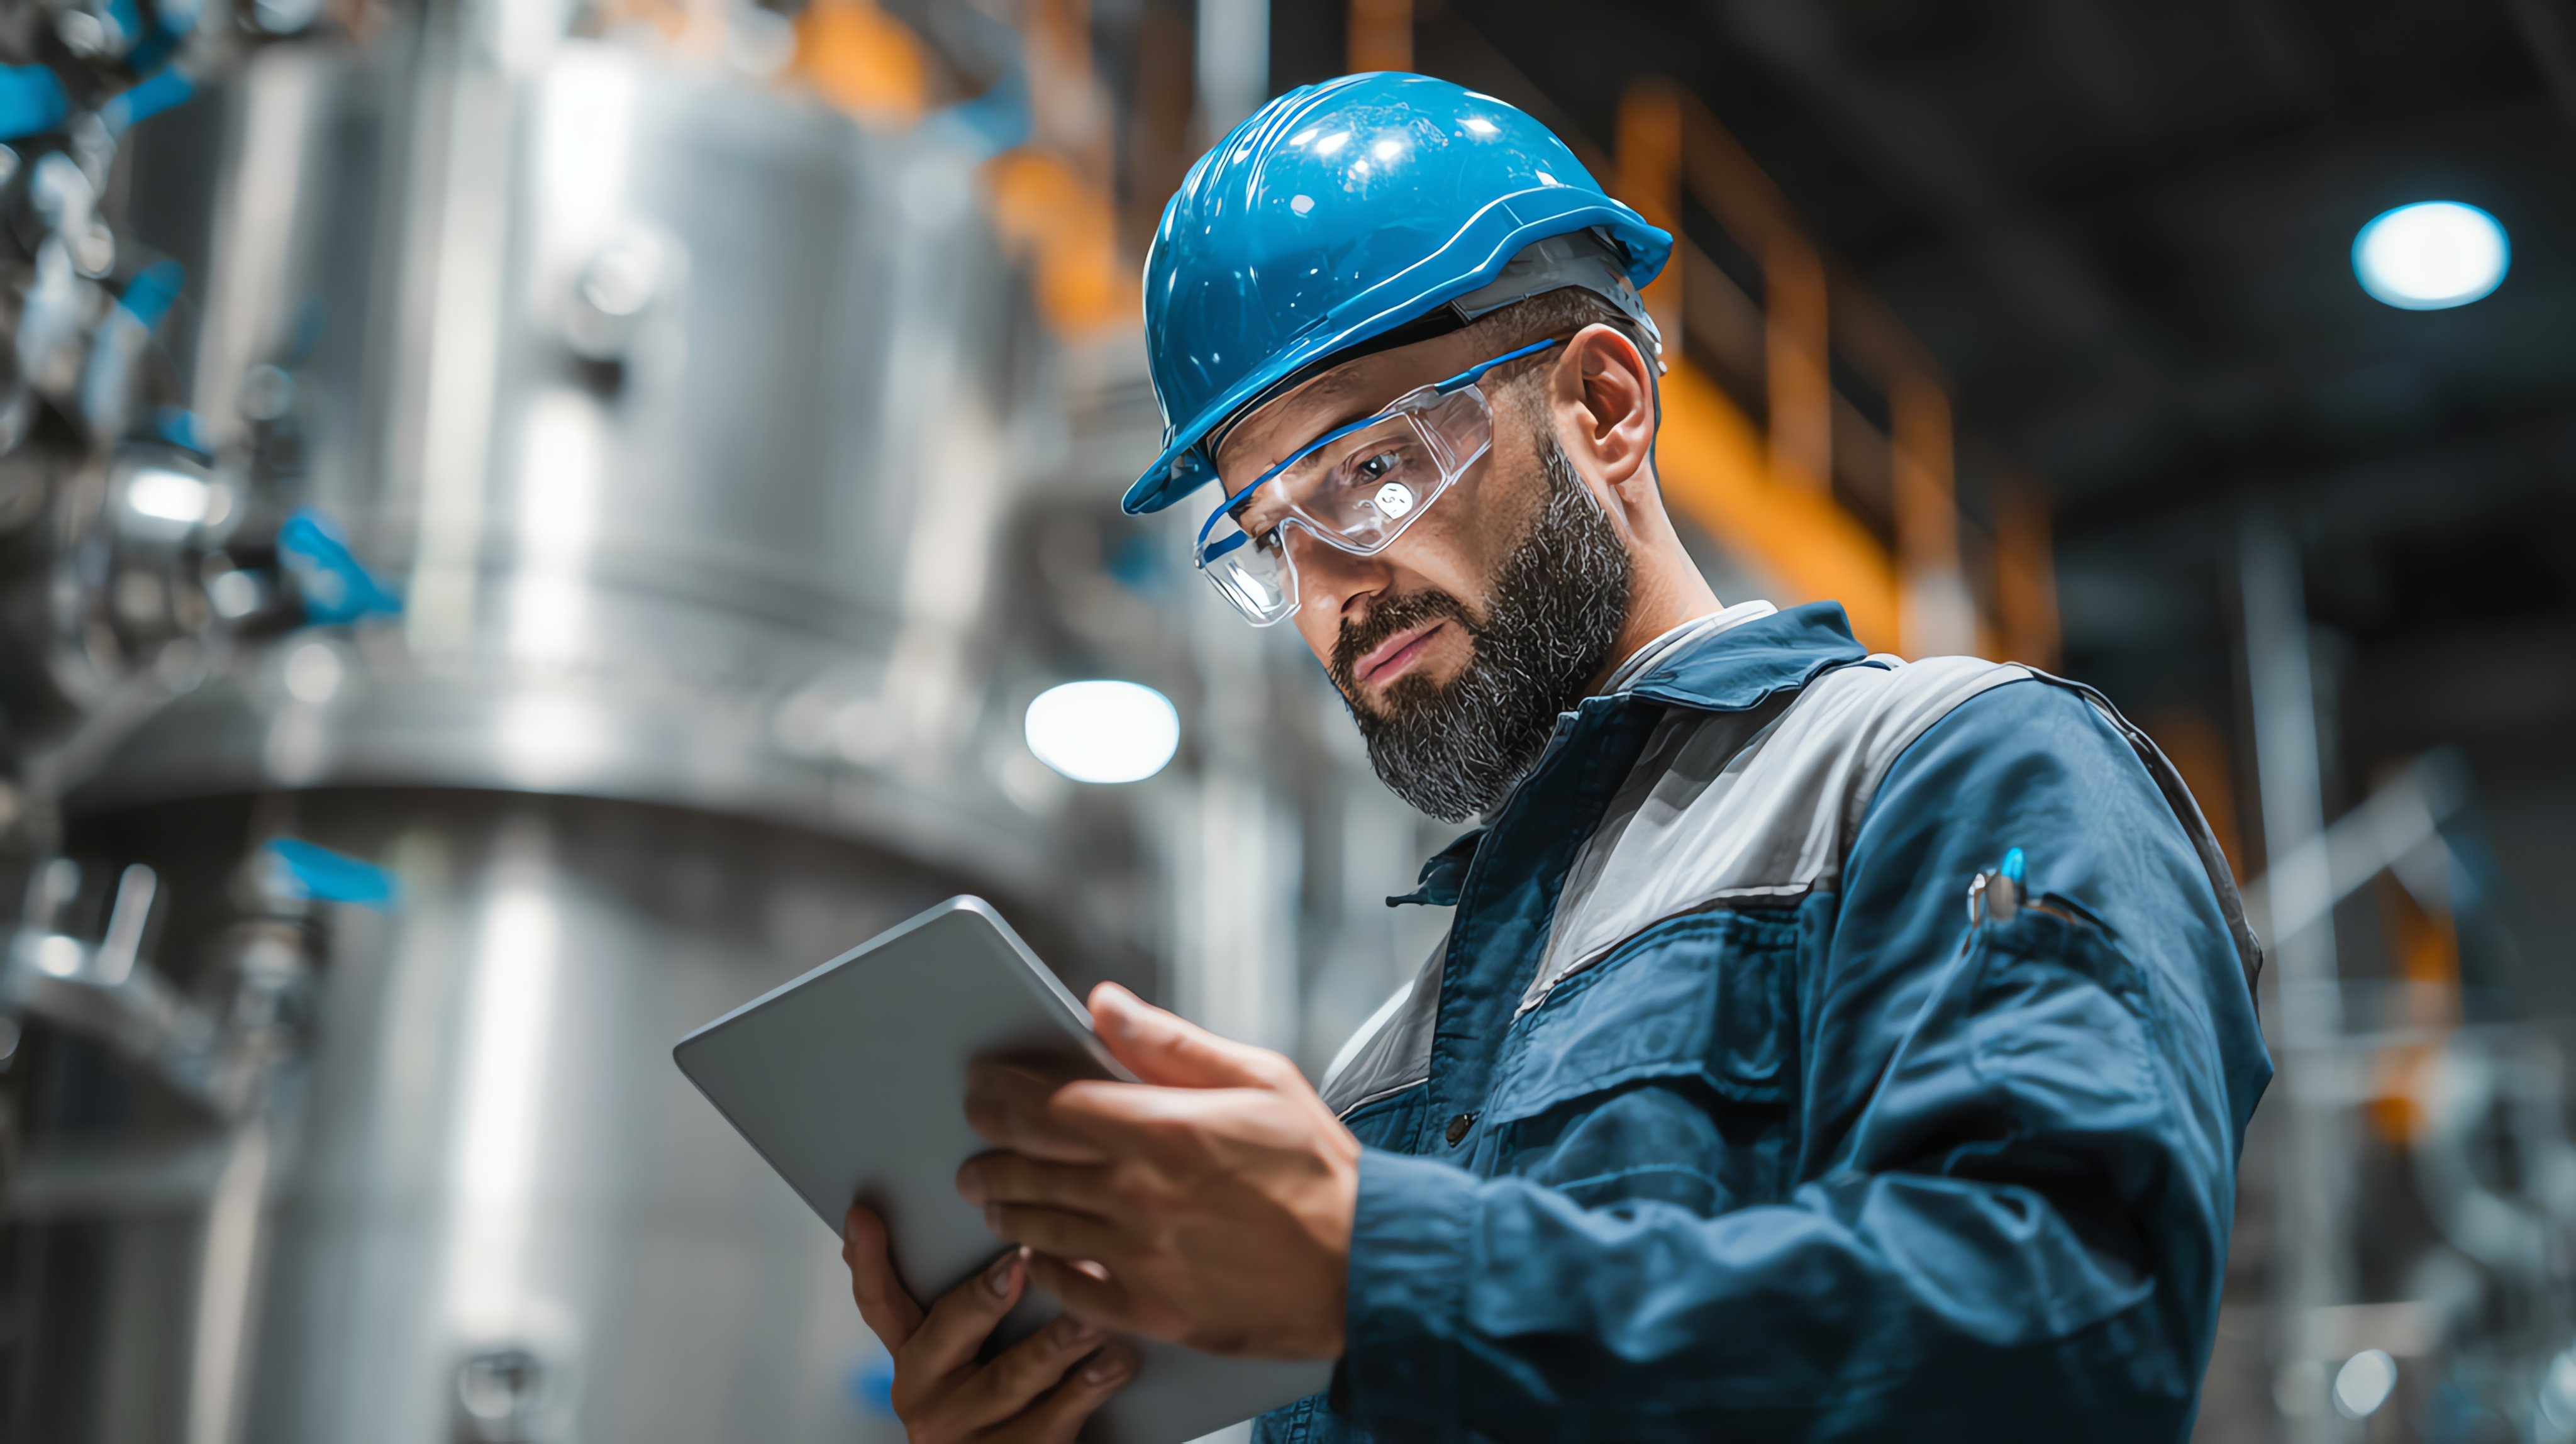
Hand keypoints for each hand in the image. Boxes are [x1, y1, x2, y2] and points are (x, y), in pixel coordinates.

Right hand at [841, 1204, 1135, 1441]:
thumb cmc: (1006, 1414)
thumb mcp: (973, 1369)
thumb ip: (970, 1314)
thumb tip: (1002, 1241)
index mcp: (916, 1366)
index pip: (881, 1306)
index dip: (869, 1260)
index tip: (866, 1214)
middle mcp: (928, 1400)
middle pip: (951, 1330)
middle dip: (987, 1295)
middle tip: (1023, 1261)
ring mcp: (965, 1438)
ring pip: (1011, 1378)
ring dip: (1056, 1341)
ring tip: (1093, 1314)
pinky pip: (1051, 1423)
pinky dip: (1086, 1391)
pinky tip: (1113, 1365)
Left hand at [956, 982, 1360, 1359]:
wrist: (1368, 1267)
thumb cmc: (1319, 1170)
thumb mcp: (1260, 1080)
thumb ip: (1171, 1043)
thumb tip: (1104, 1004)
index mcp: (1163, 1129)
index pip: (1046, 1105)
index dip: (999, 1094)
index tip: (981, 1088)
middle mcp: (1139, 1195)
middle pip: (1028, 1167)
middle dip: (990, 1151)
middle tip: (976, 1145)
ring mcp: (1139, 1258)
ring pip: (1038, 1227)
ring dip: (1005, 1205)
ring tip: (994, 1193)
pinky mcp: (1150, 1311)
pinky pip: (1068, 1289)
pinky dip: (1042, 1268)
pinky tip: (1036, 1253)